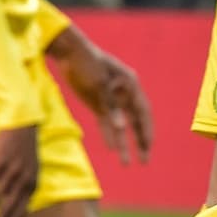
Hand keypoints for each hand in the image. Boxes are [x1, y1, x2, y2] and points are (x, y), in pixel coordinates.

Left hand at [52, 35, 152, 164]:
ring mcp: (111, 99)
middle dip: (140, 142)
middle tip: (145, 161)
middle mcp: (124, 94)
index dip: (146, 130)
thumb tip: (121, 129)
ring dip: (124, 144)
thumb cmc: (87, 63)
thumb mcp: (99, 85)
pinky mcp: (98, 103)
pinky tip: (111, 149)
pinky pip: (106, 123)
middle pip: (136, 122)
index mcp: (130, 85)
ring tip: (126, 164)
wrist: (69, 52)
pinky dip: (109, 135)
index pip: (143, 112)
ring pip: (121, 126)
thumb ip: (111, 108)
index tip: (148, 146)